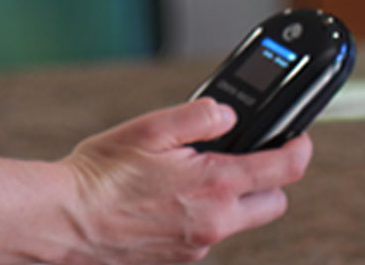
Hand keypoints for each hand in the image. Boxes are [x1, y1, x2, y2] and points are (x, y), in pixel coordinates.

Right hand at [57, 99, 311, 263]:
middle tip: (239, 157)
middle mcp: (216, 223)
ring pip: (237, 221)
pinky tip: (164, 201)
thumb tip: (228, 114)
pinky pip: (206, 235)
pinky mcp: (178, 260)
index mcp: (216, 186)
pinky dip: (198, 217)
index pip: (284, 169)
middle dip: (267, 179)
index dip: (298, 148)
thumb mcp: (150, 128)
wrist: (65, 222)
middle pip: (273, 203)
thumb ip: (198, 116)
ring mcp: (198, 247)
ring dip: (228, 199)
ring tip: (187, 177)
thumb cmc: (101, 175)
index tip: (298, 138)